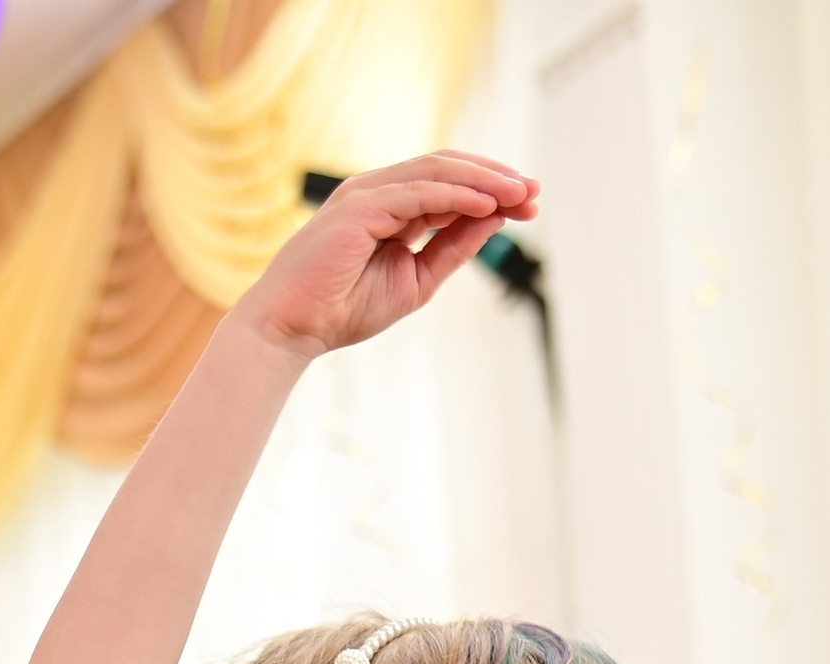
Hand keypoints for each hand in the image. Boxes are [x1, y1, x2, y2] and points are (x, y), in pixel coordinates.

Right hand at [239, 152, 536, 360]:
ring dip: (484, 181)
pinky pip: (418, 193)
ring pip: (437, 172)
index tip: (530, 205)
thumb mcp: (415, 281)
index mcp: (392, 208)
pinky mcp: (359, 206)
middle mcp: (381, 191)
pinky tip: (487, 205)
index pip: (451, 187)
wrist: (294, 328)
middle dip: (496, 179)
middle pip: (449, 170)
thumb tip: (492, 221)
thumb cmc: (343, 309)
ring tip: (520, 194)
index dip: (493, 192)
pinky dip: (456, 196)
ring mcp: (368, 194)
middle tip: (535, 193)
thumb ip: (450, 250)